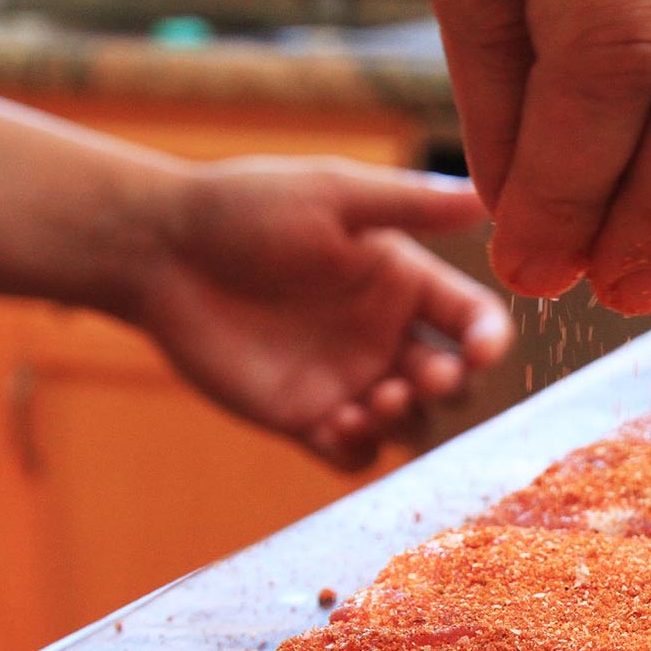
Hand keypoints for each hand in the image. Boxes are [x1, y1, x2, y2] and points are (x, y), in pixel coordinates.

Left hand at [120, 157, 513, 468]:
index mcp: (403, 282)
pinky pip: (354, 455)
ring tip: (375, 401)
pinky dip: (359, 449)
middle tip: (419, 378)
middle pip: (452, 383)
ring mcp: (347, 380)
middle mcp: (385, 336)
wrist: (162, 252)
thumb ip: (409, 205)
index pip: (472, 320)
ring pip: (410, 426)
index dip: (488, 339)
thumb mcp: (333, 195)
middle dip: (449, 386)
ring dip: (408, 421)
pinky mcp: (304, 418)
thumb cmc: (245, 208)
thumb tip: (482, 198)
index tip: (479, 349)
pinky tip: (336, 424)